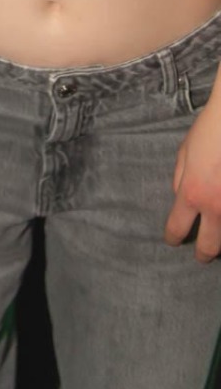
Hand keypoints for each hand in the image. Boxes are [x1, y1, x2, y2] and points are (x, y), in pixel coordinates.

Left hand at [164, 101, 220, 261]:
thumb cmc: (210, 131)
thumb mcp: (184, 152)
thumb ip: (180, 179)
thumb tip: (179, 199)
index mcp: (192, 193)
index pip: (177, 227)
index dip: (173, 238)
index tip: (173, 241)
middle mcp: (215, 206)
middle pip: (209, 246)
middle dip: (204, 255)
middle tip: (202, 257)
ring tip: (218, 238)